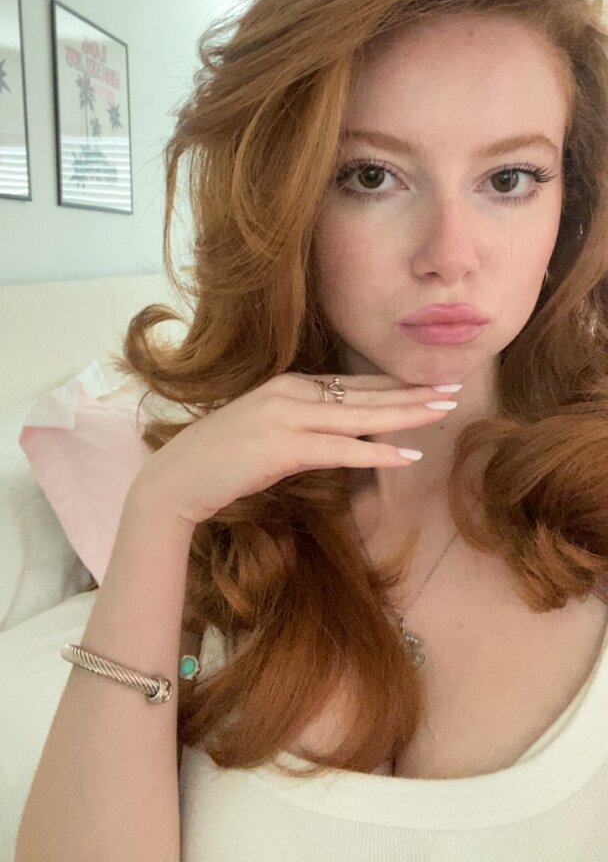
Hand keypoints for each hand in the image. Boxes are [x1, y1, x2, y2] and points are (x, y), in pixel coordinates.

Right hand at [124, 372, 456, 529]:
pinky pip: (342, 450)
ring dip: (406, 414)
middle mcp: (291, 393)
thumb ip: (299, 425)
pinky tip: (409, 455)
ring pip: (361, 416)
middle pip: (364, 393)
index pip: (351, 384)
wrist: (175, 480)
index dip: (392, 385)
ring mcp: (287, 417)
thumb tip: (335, 434)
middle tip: (453, 388)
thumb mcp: (263, 430)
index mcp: (287, 385)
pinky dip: (377, 452)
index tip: (426, 384)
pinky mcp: (284, 448)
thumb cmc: (218, 461)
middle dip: (411, 392)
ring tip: (442, 410)